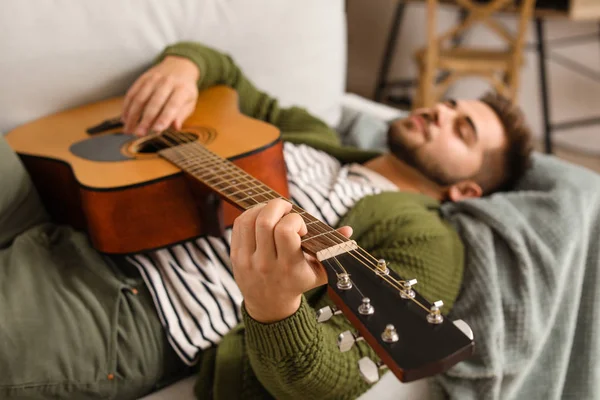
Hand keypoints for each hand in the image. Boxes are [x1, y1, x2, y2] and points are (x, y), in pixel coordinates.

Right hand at [122, 55, 199, 135]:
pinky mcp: (143, 78)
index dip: (165, 118)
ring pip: (140, 98)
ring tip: (128, 130)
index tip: (157, 130)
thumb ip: (182, 115)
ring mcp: (154, 79)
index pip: (173, 105)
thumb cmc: (185, 91)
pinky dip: (127, 107)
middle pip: (154, 102)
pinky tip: (125, 119)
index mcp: (182, 89)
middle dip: (145, 120)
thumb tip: (175, 127)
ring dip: (132, 115)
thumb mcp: (190, 102)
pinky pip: (132, 93)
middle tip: (139, 134)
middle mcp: (167, 82)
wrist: (179, 67)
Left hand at [230, 198, 352, 322]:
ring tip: (274, 211)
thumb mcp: (319, 271)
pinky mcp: (235, 256)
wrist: (270, 305)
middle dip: (278, 206)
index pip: (286, 231)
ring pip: (250, 220)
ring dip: (263, 208)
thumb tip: (348, 230)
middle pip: (266, 222)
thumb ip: (333, 249)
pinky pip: (239, 225)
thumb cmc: (298, 282)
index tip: (300, 228)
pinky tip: (262, 216)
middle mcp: (266, 264)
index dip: (295, 220)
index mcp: (289, 267)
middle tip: (287, 209)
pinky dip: (251, 214)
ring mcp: (248, 260)